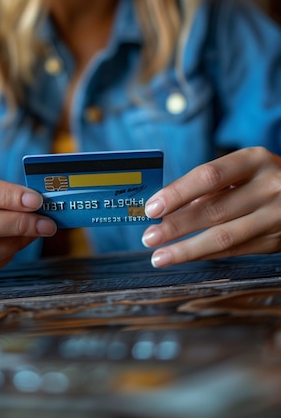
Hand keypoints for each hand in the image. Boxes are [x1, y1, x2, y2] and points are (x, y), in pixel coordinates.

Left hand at [142, 147, 280, 266]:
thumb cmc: (263, 178)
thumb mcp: (243, 169)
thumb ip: (210, 186)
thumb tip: (166, 208)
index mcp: (254, 160)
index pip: (208, 176)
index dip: (177, 193)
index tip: (152, 208)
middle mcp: (268, 187)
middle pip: (213, 209)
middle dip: (175, 226)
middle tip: (148, 236)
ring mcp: (275, 216)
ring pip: (223, 238)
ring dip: (186, 250)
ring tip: (158, 256)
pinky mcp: (276, 242)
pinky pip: (234, 251)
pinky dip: (205, 255)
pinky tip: (185, 257)